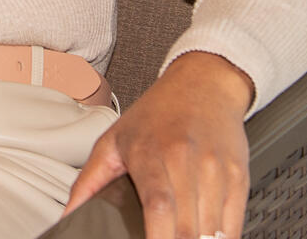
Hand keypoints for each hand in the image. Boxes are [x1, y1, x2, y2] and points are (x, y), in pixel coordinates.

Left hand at [64, 52, 253, 238]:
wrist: (205, 82)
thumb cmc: (157, 113)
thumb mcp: (113, 140)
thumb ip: (88, 182)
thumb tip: (67, 214)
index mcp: (151, 153)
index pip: (158, 205)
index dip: (157, 238)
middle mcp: (187, 161)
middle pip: (187, 227)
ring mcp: (216, 170)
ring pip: (213, 231)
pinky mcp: (239, 177)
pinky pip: (234, 224)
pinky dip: (221, 238)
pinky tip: (205, 238)